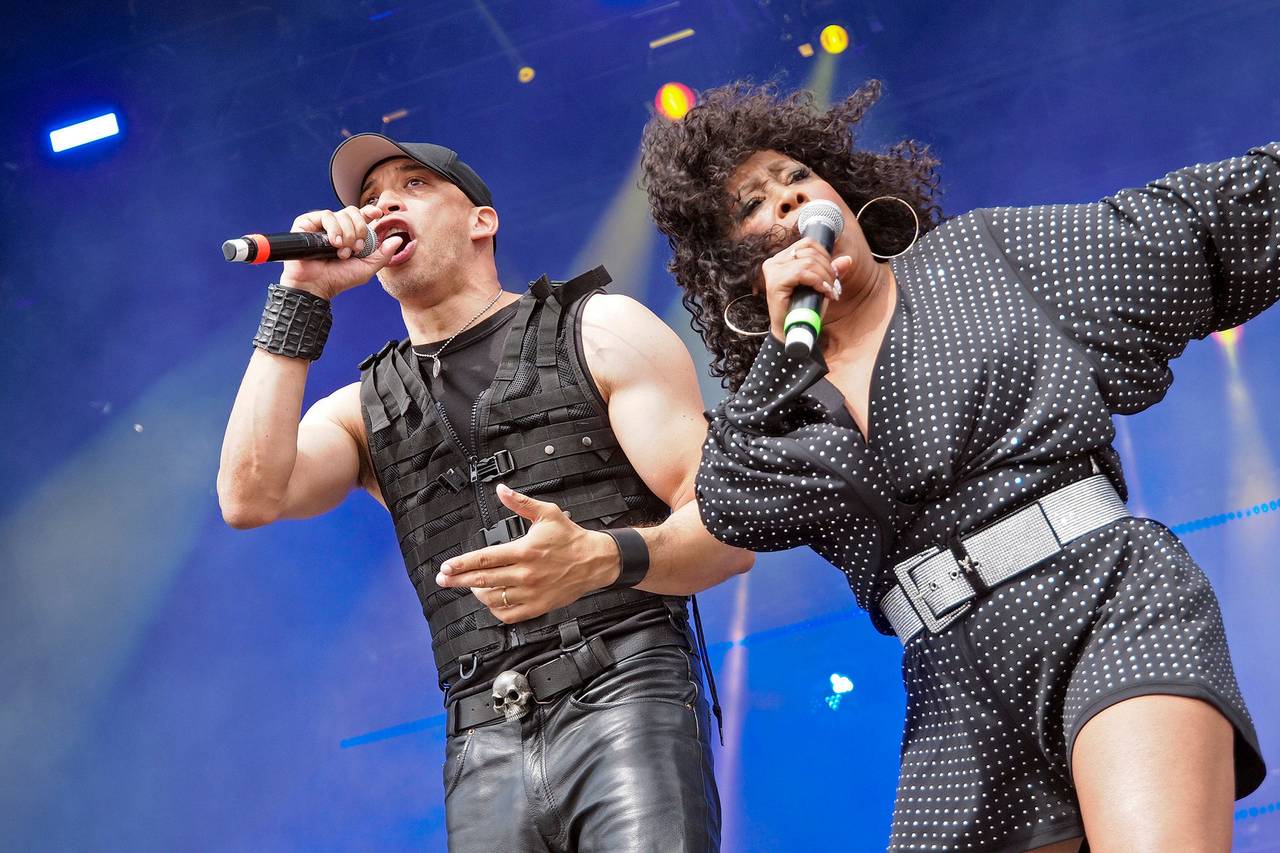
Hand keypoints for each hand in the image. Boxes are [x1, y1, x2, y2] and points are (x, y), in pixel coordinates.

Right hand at [277, 204, 403, 299]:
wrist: (317, 285)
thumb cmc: (339, 279)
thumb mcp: (367, 268)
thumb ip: (383, 255)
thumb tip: (398, 239)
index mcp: (351, 235)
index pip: (362, 215)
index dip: (370, 211)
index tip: (377, 214)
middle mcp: (337, 227)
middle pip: (354, 212)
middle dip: (360, 230)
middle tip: (356, 248)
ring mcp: (322, 225)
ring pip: (342, 214)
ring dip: (347, 234)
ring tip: (342, 252)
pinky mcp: (307, 223)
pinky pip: (326, 215)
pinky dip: (334, 229)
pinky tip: (333, 244)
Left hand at [435, 484, 620, 623]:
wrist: (595, 561)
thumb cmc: (570, 537)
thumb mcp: (547, 513)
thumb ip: (520, 503)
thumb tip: (501, 490)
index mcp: (525, 551)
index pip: (485, 558)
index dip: (462, 563)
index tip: (447, 567)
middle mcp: (526, 574)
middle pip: (483, 580)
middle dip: (458, 580)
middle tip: (443, 580)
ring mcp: (531, 593)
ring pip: (493, 598)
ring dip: (476, 592)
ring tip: (470, 584)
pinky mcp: (538, 606)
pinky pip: (509, 614)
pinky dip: (495, 609)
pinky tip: (490, 600)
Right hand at [759, 238, 853, 340]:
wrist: (790, 331)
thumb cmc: (803, 309)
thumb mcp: (820, 287)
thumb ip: (830, 272)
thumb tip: (847, 259)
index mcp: (782, 259)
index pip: (807, 244)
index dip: (825, 255)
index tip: (832, 274)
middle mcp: (774, 262)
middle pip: (809, 251)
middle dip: (828, 269)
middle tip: (833, 287)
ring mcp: (773, 271)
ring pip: (808, 261)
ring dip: (825, 277)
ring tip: (829, 291)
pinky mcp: (775, 282)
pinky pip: (802, 272)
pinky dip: (818, 282)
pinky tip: (824, 292)